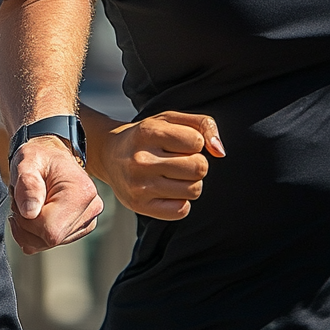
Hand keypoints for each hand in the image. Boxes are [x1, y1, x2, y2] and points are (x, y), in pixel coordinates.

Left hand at [8, 136, 103, 254]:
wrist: (49, 154)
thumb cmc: (38, 156)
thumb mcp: (26, 163)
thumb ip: (27, 185)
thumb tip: (30, 212)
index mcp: (81, 192)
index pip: (51, 229)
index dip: (28, 222)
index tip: (21, 202)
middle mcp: (91, 208)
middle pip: (51, 239)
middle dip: (27, 225)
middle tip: (22, 201)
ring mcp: (88, 220)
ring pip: (49, 243)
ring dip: (31, 228)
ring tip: (30, 203)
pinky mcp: (81, 227)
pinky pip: (51, 242)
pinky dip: (37, 232)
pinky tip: (37, 211)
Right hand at [98, 110, 224, 219]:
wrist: (109, 154)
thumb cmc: (148, 135)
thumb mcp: (170, 119)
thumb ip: (202, 125)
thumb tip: (220, 152)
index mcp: (148, 132)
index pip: (197, 141)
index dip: (196, 142)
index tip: (182, 143)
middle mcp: (141, 159)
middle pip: (199, 168)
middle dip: (197, 164)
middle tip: (181, 161)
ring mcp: (139, 185)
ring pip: (194, 190)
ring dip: (191, 183)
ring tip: (174, 175)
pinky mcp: (139, 205)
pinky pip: (182, 210)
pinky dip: (181, 201)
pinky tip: (167, 190)